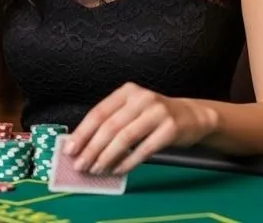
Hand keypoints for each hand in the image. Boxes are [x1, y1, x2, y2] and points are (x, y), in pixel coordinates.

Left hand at [65, 83, 219, 174]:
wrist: (192, 116)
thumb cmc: (155, 116)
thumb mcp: (132, 110)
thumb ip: (111, 122)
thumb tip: (83, 145)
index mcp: (127, 91)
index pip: (99, 112)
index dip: (83, 132)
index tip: (70, 149)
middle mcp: (141, 98)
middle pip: (110, 126)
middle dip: (92, 148)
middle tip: (81, 165)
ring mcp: (157, 112)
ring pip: (125, 137)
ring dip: (107, 157)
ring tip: (97, 169)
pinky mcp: (170, 128)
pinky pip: (144, 149)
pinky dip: (128, 162)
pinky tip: (118, 170)